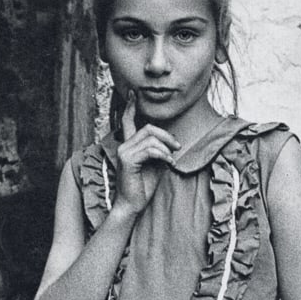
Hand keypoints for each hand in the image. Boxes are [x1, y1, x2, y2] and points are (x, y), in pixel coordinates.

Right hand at [114, 91, 180, 215]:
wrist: (132, 205)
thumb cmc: (143, 188)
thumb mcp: (155, 166)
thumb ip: (159, 152)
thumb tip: (170, 144)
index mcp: (128, 146)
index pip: (127, 121)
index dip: (130, 107)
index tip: (133, 94)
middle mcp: (124, 146)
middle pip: (147, 128)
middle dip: (166, 135)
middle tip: (177, 147)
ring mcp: (124, 152)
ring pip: (150, 138)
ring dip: (166, 148)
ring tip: (171, 159)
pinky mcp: (127, 160)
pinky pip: (150, 150)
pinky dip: (163, 155)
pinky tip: (168, 163)